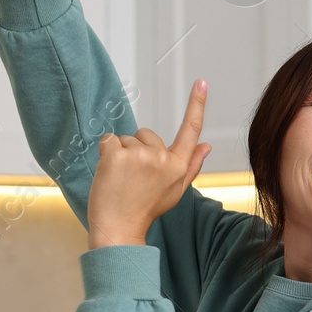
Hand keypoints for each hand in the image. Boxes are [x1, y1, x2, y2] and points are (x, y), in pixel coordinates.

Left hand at [86, 81, 211, 249]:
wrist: (118, 229)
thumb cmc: (145, 209)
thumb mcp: (175, 191)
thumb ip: (192, 165)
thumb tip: (207, 146)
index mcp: (178, 166)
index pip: (191, 130)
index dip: (197, 104)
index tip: (202, 83)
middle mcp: (162, 159)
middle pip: (147, 134)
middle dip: (138, 149)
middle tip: (133, 178)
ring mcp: (139, 156)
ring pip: (126, 139)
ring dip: (120, 154)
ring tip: (120, 180)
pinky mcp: (116, 155)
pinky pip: (108, 140)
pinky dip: (105, 153)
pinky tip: (108, 173)